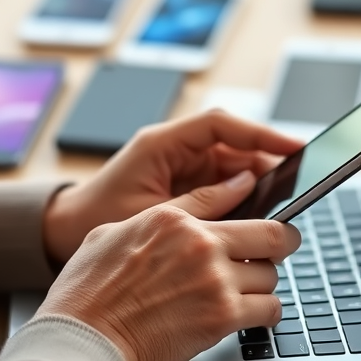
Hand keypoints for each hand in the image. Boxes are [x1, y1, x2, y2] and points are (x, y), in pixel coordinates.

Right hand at [35, 174, 301, 360]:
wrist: (82, 339)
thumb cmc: (89, 290)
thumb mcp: (117, 231)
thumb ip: (167, 214)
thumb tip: (203, 200)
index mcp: (174, 218)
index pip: (233, 198)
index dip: (254, 209)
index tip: (264, 219)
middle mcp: (200, 243)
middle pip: (274, 234)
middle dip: (281, 244)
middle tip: (278, 253)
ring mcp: (215, 279)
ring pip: (271, 275)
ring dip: (263, 284)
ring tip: (247, 291)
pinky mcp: (222, 316)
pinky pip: (269, 309)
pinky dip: (265, 313)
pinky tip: (251, 314)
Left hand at [42, 110, 302, 263]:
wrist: (64, 235)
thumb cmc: (97, 221)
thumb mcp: (151, 214)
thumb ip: (200, 201)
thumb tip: (248, 187)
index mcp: (161, 143)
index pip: (221, 125)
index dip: (261, 134)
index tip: (294, 147)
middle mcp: (175, 149)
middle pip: (234, 146)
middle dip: (267, 164)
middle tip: (297, 187)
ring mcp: (182, 167)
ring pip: (234, 168)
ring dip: (258, 185)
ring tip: (281, 208)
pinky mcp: (186, 187)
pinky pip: (225, 186)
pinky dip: (243, 200)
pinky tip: (257, 219)